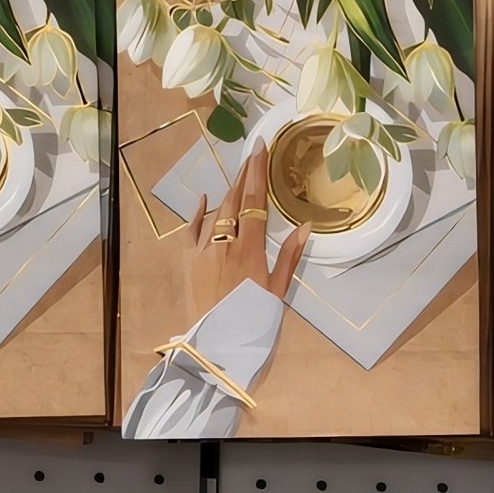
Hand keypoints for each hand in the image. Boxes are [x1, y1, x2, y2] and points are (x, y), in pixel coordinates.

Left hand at [186, 153, 307, 324]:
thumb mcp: (277, 290)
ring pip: (216, 213)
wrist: (217, 344)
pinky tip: (204, 199)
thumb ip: (290, 256)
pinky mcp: (187, 262)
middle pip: (235, 201)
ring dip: (228, 194)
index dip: (257, 172)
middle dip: (244, 175)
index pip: (255, 201)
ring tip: (239, 178)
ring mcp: (203, 251)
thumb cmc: (253, 320)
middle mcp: (225, 244)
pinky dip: (197, 213)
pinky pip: (190, 231)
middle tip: (252, 154)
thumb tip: (305, 225)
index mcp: (250, 249)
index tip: (260, 148)